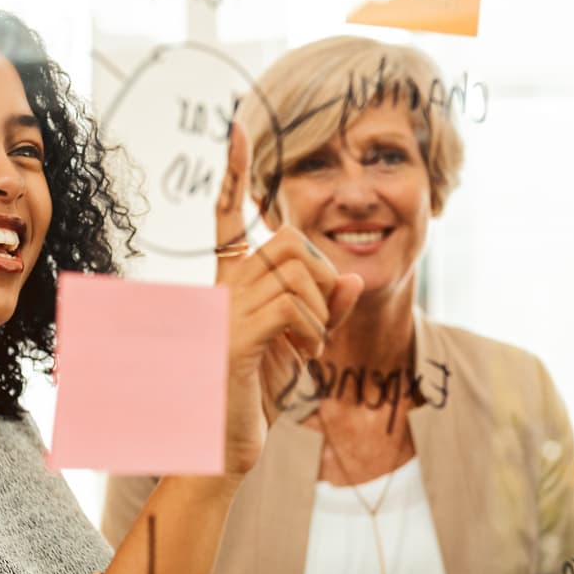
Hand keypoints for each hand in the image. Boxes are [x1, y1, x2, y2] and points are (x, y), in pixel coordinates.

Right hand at [214, 125, 361, 476]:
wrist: (225, 444)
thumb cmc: (257, 394)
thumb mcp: (303, 344)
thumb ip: (328, 308)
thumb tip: (352, 274)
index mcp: (231, 283)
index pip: (227, 214)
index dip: (233, 172)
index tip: (236, 128)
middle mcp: (222, 288)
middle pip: (289, 241)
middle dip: (323, 276)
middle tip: (321, 322)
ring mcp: (224, 311)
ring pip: (298, 272)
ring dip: (323, 312)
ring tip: (311, 348)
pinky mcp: (234, 338)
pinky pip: (292, 305)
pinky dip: (314, 329)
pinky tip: (305, 356)